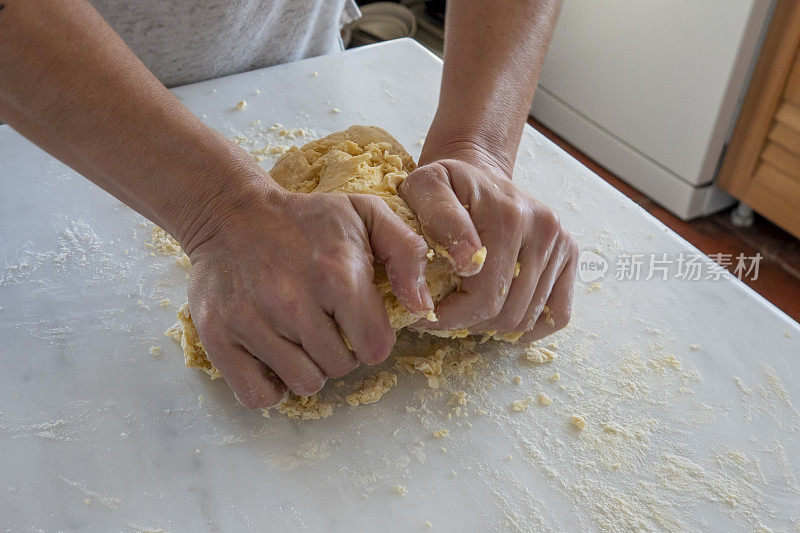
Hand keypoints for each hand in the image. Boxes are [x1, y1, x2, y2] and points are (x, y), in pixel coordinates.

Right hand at [183, 176, 431, 408]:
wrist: (229, 213)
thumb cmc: (304, 218)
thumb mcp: (366, 214)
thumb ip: (407, 253)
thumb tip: (422, 305)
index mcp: (337, 276)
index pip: (375, 348)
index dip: (373, 338)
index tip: (358, 320)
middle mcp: (293, 304)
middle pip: (340, 368)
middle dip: (340, 351)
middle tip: (325, 321)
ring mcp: (251, 323)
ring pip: (303, 384)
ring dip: (308, 366)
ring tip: (299, 333)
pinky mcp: (218, 338)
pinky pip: (258, 395)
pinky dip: (271, 384)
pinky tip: (274, 354)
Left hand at [399, 146, 576, 341]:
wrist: (479, 174)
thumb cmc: (448, 187)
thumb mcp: (426, 187)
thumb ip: (438, 217)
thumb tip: (467, 261)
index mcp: (508, 216)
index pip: (484, 297)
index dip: (449, 317)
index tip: (423, 315)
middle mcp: (543, 230)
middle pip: (508, 312)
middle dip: (468, 324)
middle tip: (442, 316)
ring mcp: (561, 244)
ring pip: (527, 318)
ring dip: (492, 326)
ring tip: (465, 311)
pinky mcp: (569, 256)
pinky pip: (558, 313)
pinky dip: (529, 328)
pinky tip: (500, 320)